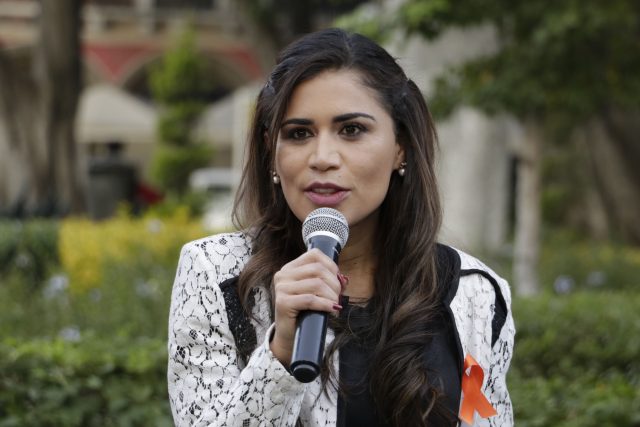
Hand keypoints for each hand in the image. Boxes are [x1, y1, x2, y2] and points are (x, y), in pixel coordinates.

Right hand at [270, 249, 341, 366]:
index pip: (315, 255)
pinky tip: (332, 310)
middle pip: (318, 269)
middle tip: (338, 298)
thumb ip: (329, 282)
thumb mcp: (317, 293)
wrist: (290, 337)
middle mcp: (283, 275)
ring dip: (332, 296)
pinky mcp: (282, 303)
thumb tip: (344, 279)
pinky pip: (310, 299)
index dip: (332, 266)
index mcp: (290, 268)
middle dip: (334, 284)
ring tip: (334, 306)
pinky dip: (325, 304)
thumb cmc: (305, 313)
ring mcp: (281, 288)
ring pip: (316, 284)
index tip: (339, 282)